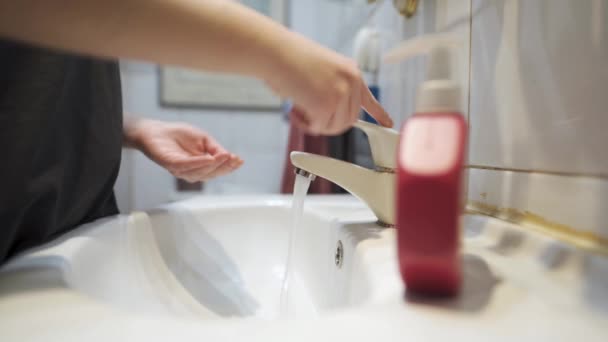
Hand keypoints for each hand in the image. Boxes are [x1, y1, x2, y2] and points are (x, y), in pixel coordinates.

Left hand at [125, 119, 242, 182]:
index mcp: (201, 167)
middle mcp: (192, 172)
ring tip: (225, 156)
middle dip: (224, 166)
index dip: (229, 166)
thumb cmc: (178, 135)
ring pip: (201, 172)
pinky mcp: (171, 164)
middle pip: (211, 173)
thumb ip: (215, 148)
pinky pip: (186, 166)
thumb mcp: (203, 139)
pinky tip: (208, 158)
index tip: (239, 160)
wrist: (155, 130)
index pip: (217, 170)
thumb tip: (227, 155)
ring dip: (214, 165)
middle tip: (233, 158)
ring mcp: (181, 170)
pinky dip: (199, 163)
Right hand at [264, 33, 392, 134]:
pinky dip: (304, 124)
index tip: (388, 124)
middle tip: (307, 113)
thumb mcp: (322, 72)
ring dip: (314, 124)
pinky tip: (294, 109)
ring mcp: (341, 94)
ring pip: (334, 127)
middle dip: (326, 122)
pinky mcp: (326, 105)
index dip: (379, 114)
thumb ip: (332, 90)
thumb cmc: (289, 59)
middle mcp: (351, 82)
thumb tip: (327, 114)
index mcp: (352, 72)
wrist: (276, 51)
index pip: (368, 99)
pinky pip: (318, 128)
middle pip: (348, 120)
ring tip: (298, 108)